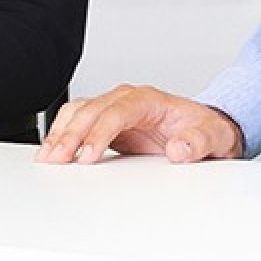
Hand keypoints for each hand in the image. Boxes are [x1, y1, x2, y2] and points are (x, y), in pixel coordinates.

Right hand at [38, 85, 246, 164]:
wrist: (205, 131)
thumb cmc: (206, 131)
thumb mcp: (213, 138)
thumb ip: (199, 142)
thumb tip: (180, 149)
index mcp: (150, 100)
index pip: (117, 112)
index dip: (99, 132)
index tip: (88, 156)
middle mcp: (128, 100)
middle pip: (91, 110)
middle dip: (71, 135)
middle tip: (57, 160)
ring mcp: (114, 109)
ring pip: (79, 112)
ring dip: (61, 133)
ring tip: (47, 158)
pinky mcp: (106, 122)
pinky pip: (77, 121)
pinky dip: (62, 134)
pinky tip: (52, 151)